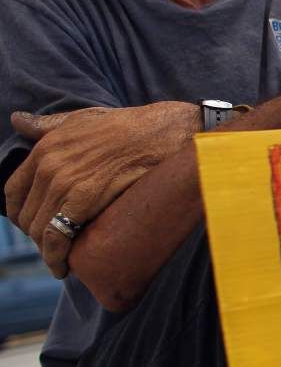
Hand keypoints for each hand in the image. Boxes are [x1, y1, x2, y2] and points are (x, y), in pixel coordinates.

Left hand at [4, 102, 199, 277]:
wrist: (162, 132)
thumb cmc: (128, 124)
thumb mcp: (83, 117)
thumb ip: (48, 124)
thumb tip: (17, 120)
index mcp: (46, 148)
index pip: (13, 191)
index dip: (19, 213)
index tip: (32, 224)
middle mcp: (49, 165)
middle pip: (26, 215)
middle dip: (35, 236)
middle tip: (52, 246)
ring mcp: (65, 182)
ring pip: (39, 229)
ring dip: (46, 251)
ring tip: (59, 260)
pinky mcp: (85, 199)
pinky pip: (58, 235)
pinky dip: (55, 256)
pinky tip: (62, 266)